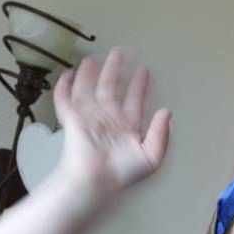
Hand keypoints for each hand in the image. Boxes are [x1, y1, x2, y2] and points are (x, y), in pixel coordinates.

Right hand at [52, 47, 170, 197]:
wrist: (96, 182)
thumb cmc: (123, 174)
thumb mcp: (152, 156)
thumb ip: (161, 134)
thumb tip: (167, 111)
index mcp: (128, 127)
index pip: (136, 101)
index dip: (140, 85)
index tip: (145, 70)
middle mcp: (109, 120)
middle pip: (112, 88)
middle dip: (117, 70)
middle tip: (121, 52)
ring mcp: (89, 118)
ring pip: (90, 88)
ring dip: (92, 73)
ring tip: (95, 57)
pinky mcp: (71, 120)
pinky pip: (66, 99)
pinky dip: (65, 86)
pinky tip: (68, 73)